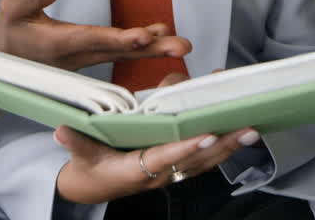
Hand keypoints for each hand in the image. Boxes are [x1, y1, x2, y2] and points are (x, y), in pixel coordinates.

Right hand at [0, 0, 191, 69]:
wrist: (3, 61)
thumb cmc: (9, 30)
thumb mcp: (13, 8)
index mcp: (57, 44)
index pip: (93, 39)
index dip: (118, 39)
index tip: (143, 36)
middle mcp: (76, 57)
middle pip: (118, 52)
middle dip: (150, 49)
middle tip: (181, 46)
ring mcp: (85, 61)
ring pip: (121, 55)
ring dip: (151, 49)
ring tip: (178, 43)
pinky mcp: (89, 59)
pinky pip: (117, 55)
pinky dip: (139, 48)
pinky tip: (157, 37)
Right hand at [53, 125, 261, 204]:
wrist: (92, 187)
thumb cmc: (88, 168)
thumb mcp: (78, 156)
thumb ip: (75, 143)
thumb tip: (62, 130)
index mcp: (135, 169)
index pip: (164, 158)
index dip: (185, 149)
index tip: (206, 136)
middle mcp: (158, 174)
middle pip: (196, 160)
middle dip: (222, 145)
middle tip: (248, 127)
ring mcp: (169, 172)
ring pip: (205, 161)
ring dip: (228, 145)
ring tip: (252, 128)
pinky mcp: (175, 168)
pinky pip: (203, 159)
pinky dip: (221, 146)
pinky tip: (237, 133)